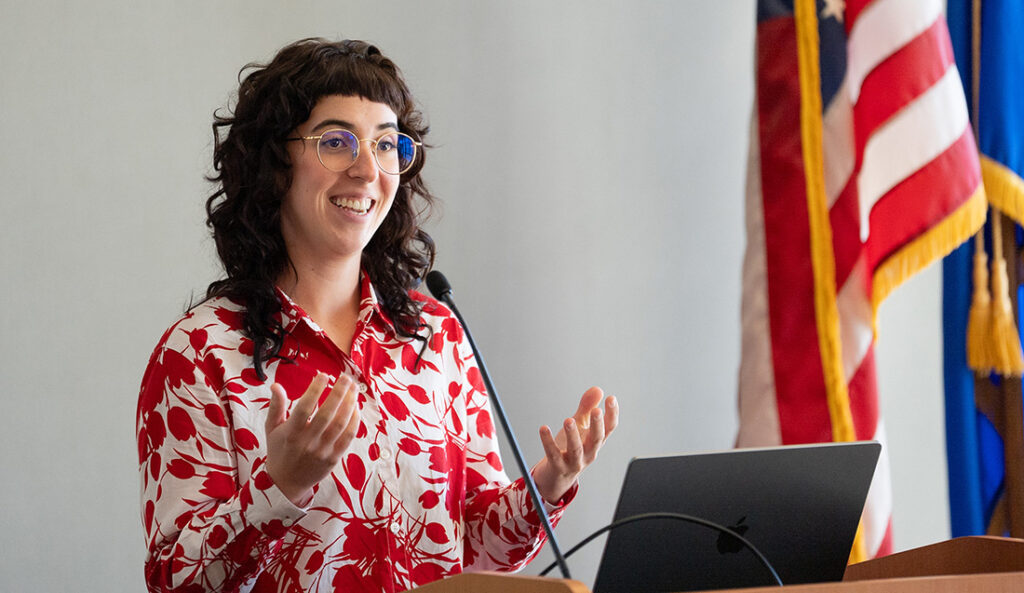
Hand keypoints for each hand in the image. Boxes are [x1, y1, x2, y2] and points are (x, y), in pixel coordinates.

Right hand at [265, 372, 360, 504]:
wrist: (286, 483)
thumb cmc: (279, 450)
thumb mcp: (272, 429)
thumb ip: (276, 406)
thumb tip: (276, 385)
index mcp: (290, 433)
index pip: (304, 407)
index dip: (315, 390)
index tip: (323, 375)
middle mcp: (307, 442)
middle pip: (327, 413)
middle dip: (338, 392)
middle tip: (345, 378)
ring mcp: (322, 451)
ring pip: (341, 423)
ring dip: (349, 403)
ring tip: (353, 389)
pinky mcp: (334, 458)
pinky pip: (348, 437)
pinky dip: (354, 420)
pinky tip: (355, 407)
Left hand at [532, 387, 618, 503]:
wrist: (558, 477)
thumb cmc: (570, 448)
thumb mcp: (580, 426)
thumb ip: (587, 407)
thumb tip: (598, 389)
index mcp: (596, 441)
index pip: (609, 428)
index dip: (612, 414)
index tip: (611, 398)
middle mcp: (589, 452)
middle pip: (597, 439)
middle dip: (597, 425)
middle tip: (596, 411)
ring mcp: (575, 461)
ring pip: (576, 449)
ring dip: (573, 435)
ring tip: (568, 420)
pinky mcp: (558, 466)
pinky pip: (553, 454)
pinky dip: (547, 442)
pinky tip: (543, 429)